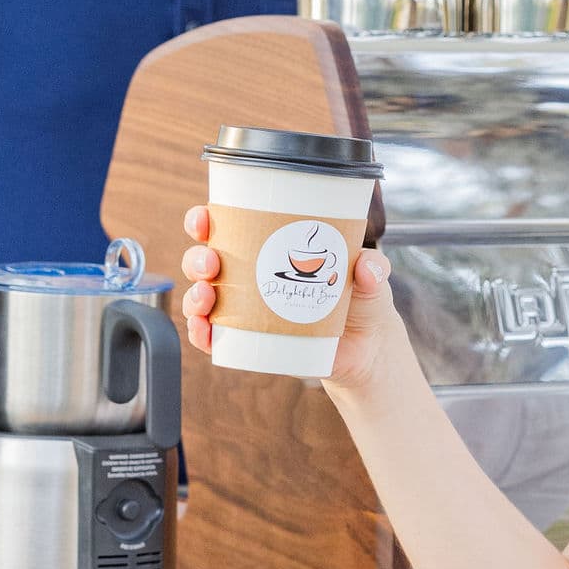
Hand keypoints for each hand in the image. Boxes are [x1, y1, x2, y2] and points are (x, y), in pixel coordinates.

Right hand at [179, 207, 407, 399]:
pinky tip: (206, 333)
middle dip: (197, 258)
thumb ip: (374, 268)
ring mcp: (246, 309)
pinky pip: (214, 336)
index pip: (228, 226)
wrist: (366, 349)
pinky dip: (202, 334)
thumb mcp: (371, 279)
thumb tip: (367, 267)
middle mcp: (250, 274)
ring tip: (207, 299)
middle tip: (211, 263)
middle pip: (206, 260)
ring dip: (194, 297)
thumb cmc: (361, 301)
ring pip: (203, 297)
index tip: (204, 219)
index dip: (206, 220)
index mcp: (270, 246)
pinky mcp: (249, 341)